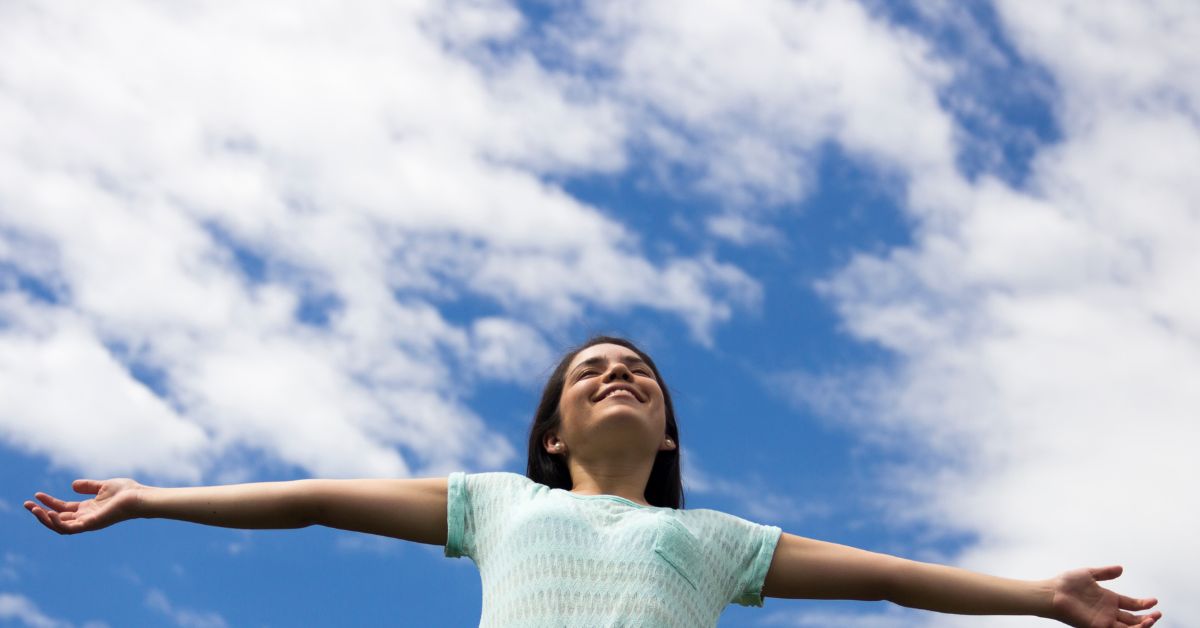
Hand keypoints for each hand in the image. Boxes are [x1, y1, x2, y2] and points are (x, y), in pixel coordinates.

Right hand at [25, 478, 145, 534]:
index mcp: (88, 509)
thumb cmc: (127, 491)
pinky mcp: (91, 524)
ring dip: (44, 519)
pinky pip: (69, 528)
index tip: (37, 495)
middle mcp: (86, 518)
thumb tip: (72, 485)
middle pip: (58, 518)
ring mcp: (88, 522)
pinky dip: (57, 522)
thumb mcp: (103, 485)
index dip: (49, 503)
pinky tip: (47, 513)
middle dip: (40, 513)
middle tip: (26, 504)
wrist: (139, 497)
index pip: (63, 509)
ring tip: (33, 509)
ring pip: (60, 526)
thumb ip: (88, 486)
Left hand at [1049, 566, 1160, 626]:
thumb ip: (1105, 573)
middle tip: (1158, 613)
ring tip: (1151, 619)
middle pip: (1133, 618)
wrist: (1052, 591)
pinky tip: (1139, 625)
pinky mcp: (1098, 626)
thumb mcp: (1089, 574)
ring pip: (1129, 627)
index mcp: (1108, 599)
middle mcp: (1108, 611)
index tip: (1154, 601)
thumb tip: (1121, 568)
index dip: (1144, 604)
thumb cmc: (1066, 583)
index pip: (1131, 604)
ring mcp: (1104, 620)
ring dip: (1142, 625)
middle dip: (1148, 617)